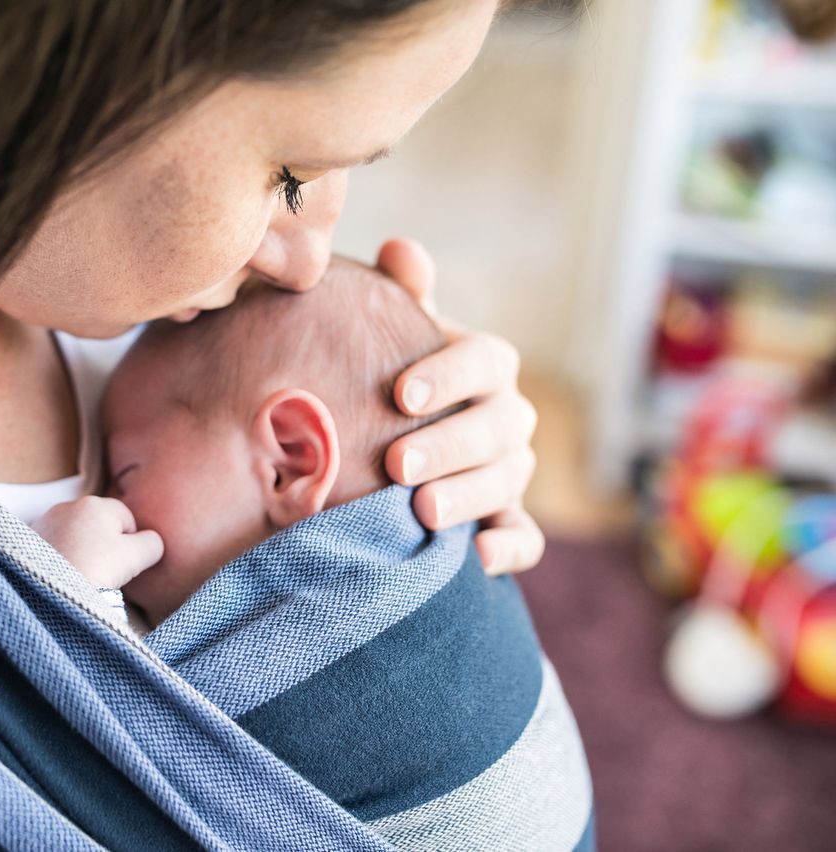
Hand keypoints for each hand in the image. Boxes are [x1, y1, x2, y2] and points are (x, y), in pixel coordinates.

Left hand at [31, 496, 163, 588]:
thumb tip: (151, 541)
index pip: (125, 518)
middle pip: (99, 524)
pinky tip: (65, 572)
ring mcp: (46, 521)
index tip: (123, 565)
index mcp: (96, 504)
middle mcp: (68, 505)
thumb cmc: (99, 571)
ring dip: (83, 548)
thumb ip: (152, 543)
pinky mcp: (30, 540)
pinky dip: (62, 554)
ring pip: (76, 533)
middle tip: (104, 571)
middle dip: (104, 543)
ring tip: (83, 573)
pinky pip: (56, 543)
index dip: (131, 543)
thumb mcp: (138, 556)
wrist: (53, 593)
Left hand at [377, 238, 544, 575]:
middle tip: (396, 464)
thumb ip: (401, 296)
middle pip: (497, 428)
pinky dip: (509, 548)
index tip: (399, 393)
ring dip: (469, 497)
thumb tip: (399, 250)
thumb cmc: (391, 378)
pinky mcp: (507, 520)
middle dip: (449, 446)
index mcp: (486, 367)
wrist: (390, 437)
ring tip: (422, 512)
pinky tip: (478, 559)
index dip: (449, 375)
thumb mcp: (395, 336)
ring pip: (508, 482)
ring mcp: (511, 470)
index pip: (487, 361)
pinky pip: (524, 538)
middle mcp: (508, 417)